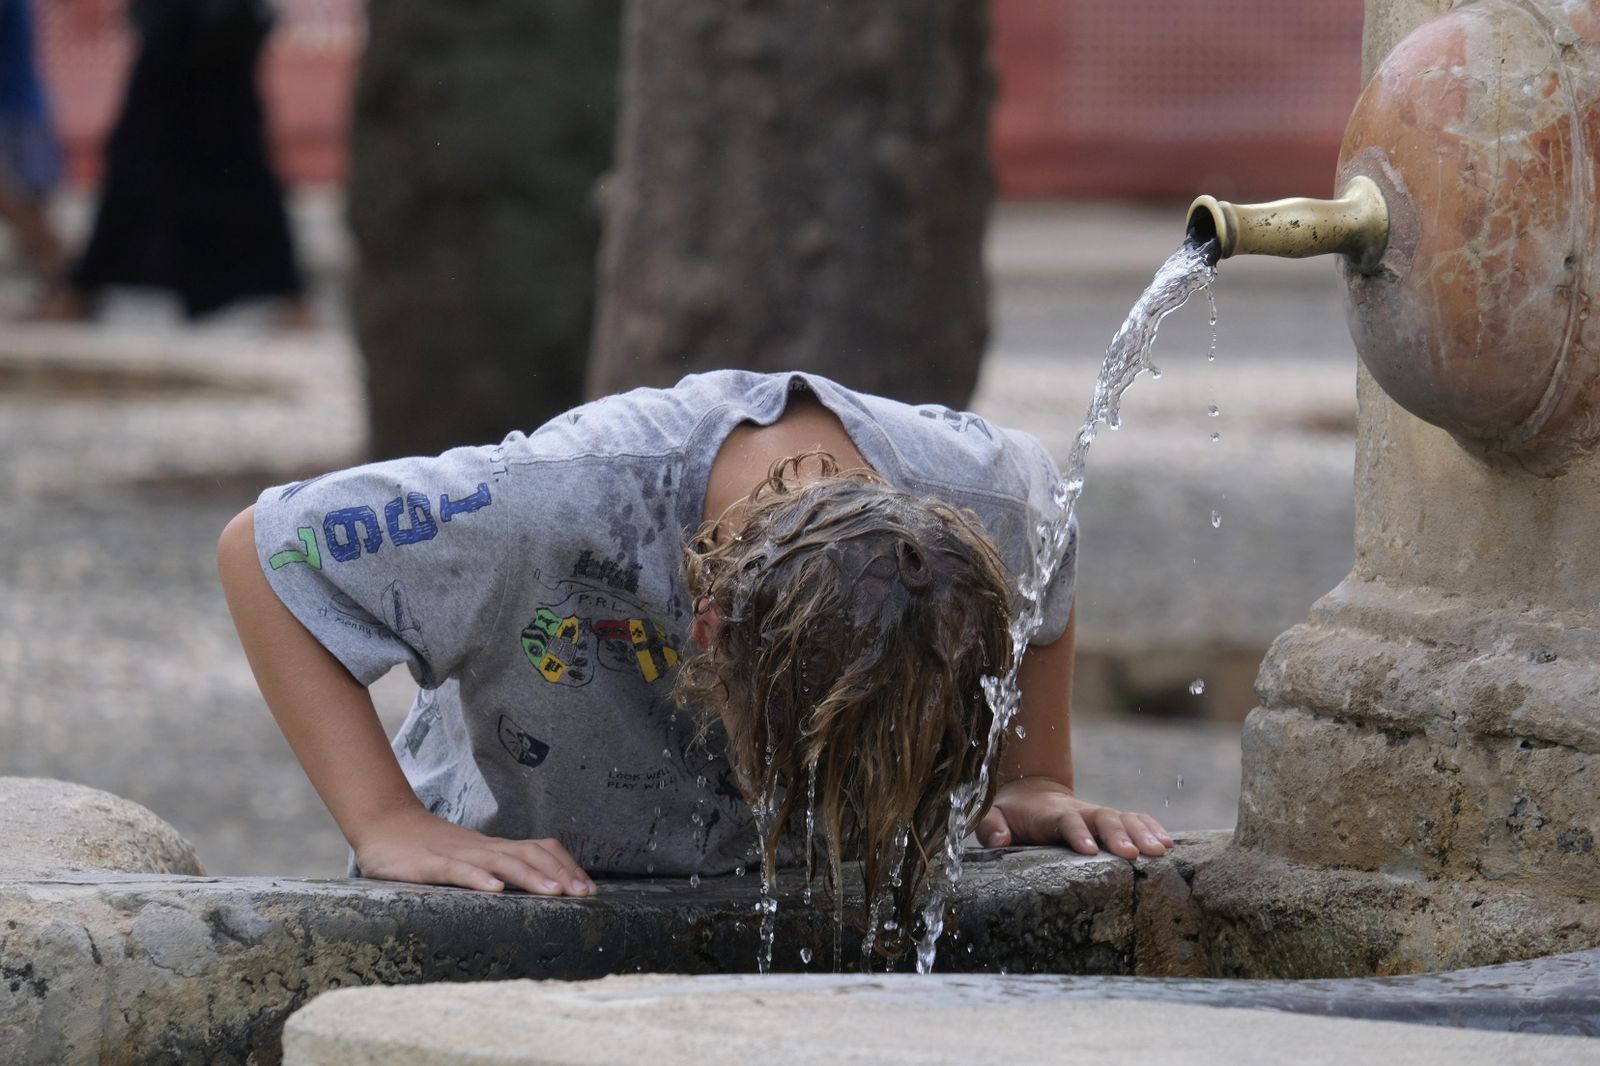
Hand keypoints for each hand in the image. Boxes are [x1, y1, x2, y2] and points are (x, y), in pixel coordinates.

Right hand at [353, 806, 596, 895]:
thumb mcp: (467, 859)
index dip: (565, 866)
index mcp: (493, 849)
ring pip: (501, 861)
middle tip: (586, 893)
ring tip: (556, 893)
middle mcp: (482, 848)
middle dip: (561, 874)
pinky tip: (495, 890)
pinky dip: (479, 879)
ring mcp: (457, 854)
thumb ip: (492, 869)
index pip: (539, 849)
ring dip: (531, 876)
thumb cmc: (426, 848)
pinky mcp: (429, 864)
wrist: (383, 825)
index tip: (589, 887)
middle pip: (529, 853)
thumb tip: (527, 888)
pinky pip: (457, 870)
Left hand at [975, 776, 1173, 859]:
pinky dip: (1152, 828)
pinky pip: (1134, 819)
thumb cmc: (1010, 813)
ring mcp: (1095, 814)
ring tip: (1161, 851)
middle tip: (1135, 855)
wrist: (1029, 794)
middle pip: (1102, 817)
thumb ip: (991, 826)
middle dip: (1118, 834)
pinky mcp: (1108, 821)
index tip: (1090, 850)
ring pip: (1122, 817)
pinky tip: (1169, 844)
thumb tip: (1002, 838)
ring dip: (1142, 832)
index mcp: (1049, 814)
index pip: (1065, 821)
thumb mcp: (992, 816)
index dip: (1078, 833)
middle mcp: (1077, 811)